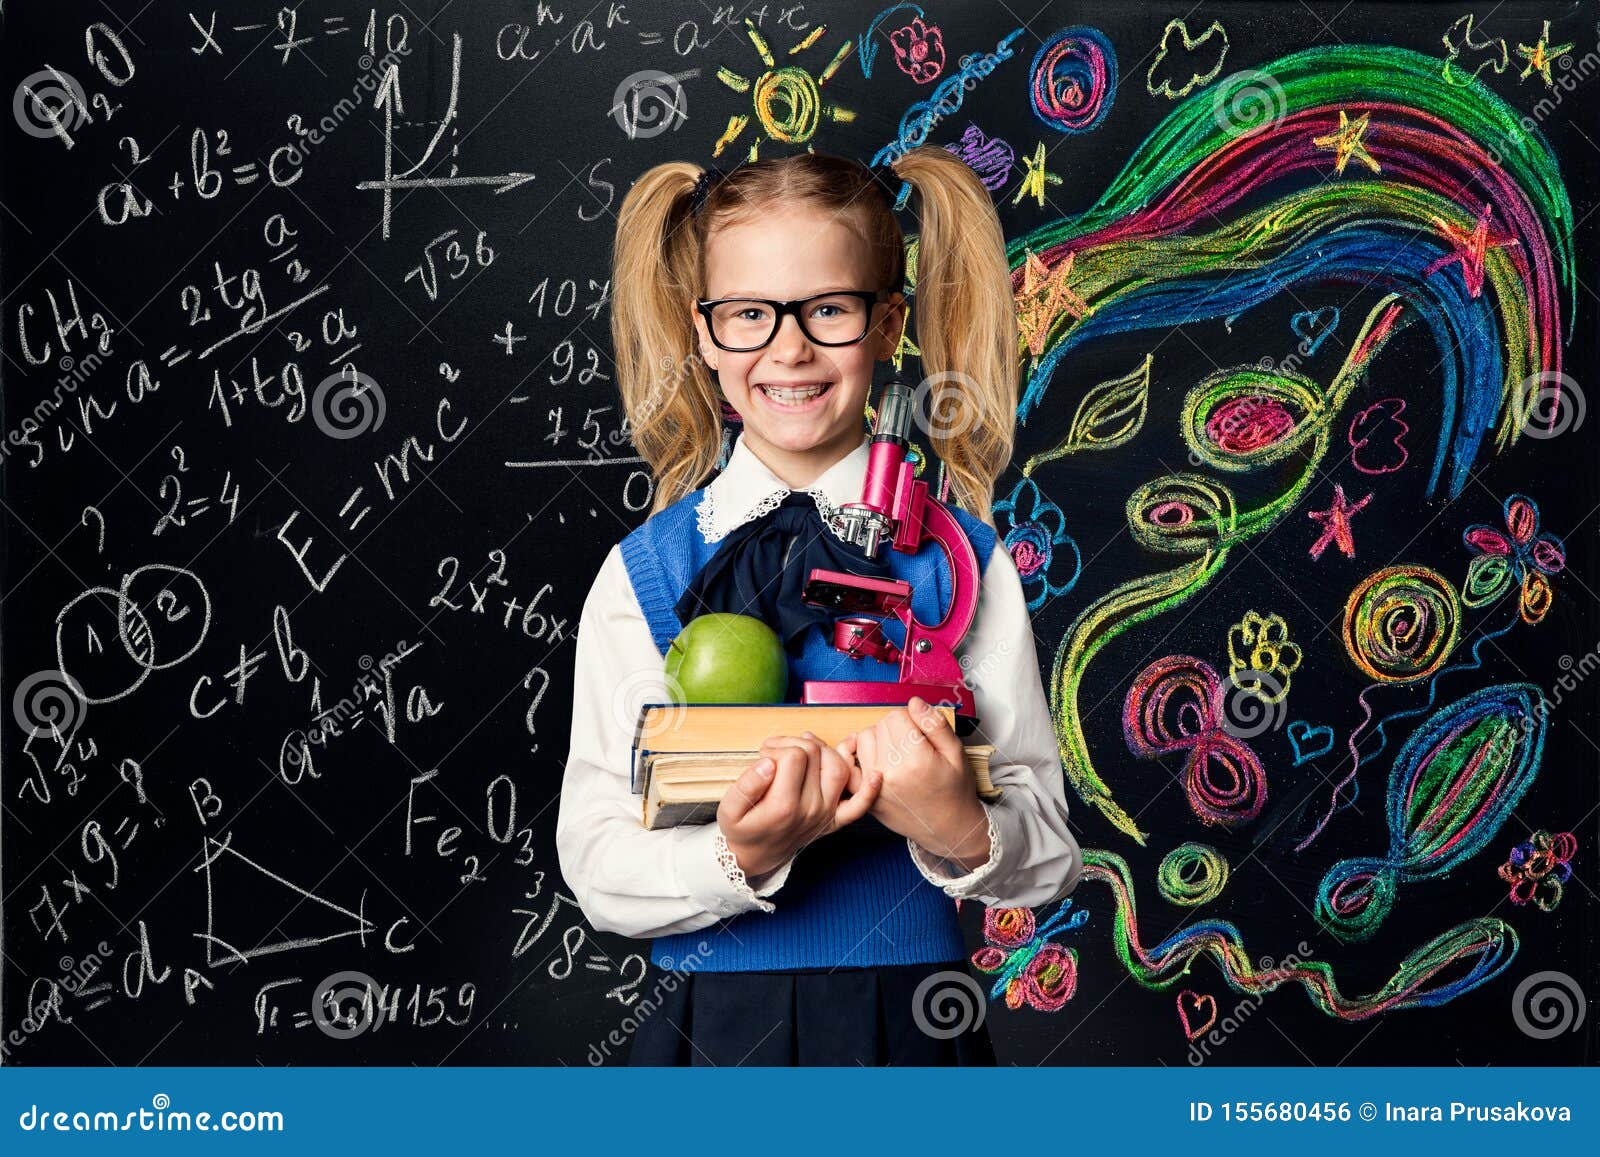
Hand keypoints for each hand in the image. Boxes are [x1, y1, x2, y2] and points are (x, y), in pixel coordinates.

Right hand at [717, 731, 882, 878]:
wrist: (753, 856)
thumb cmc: (741, 828)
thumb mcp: (729, 808)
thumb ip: (746, 784)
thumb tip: (767, 763)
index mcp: (784, 806)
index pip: (793, 756)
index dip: (776, 746)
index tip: (764, 752)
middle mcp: (811, 810)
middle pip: (816, 755)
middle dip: (795, 742)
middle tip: (777, 750)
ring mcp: (825, 814)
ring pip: (840, 768)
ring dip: (825, 751)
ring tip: (803, 749)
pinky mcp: (834, 819)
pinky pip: (859, 806)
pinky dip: (870, 789)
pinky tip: (874, 774)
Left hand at [840, 696, 991, 870]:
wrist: (949, 828)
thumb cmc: (955, 790)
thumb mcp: (956, 753)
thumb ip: (935, 724)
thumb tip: (913, 702)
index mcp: (916, 760)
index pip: (896, 717)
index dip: (910, 720)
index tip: (921, 733)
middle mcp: (891, 773)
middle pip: (880, 726)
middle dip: (895, 729)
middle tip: (912, 745)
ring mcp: (876, 787)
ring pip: (865, 740)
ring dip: (879, 741)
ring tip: (898, 753)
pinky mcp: (867, 797)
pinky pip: (853, 764)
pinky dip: (863, 759)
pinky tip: (878, 762)